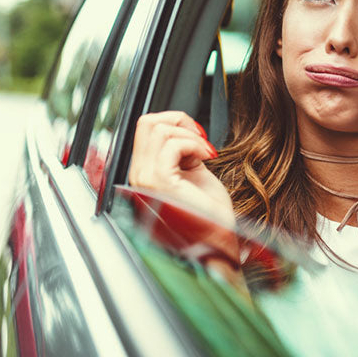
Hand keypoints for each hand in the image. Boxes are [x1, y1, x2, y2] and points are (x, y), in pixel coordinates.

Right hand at [128, 111, 235, 228]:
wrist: (218, 236)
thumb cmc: (209, 211)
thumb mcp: (192, 170)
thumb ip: (181, 151)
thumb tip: (181, 129)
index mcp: (145, 171)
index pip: (144, 127)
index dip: (173, 121)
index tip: (196, 134)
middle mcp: (139, 175)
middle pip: (146, 122)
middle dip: (179, 120)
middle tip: (200, 138)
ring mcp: (146, 179)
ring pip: (158, 129)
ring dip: (190, 134)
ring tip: (205, 152)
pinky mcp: (160, 182)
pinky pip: (171, 146)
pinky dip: (194, 144)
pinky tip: (207, 157)